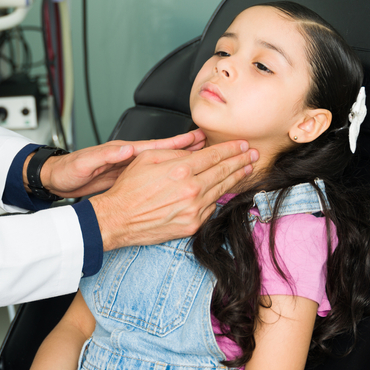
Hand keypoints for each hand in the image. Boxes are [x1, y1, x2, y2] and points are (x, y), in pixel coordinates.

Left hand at [34, 130, 207, 199]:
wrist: (57, 180)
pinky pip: (155, 175)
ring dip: (184, 160)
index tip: (197, 137)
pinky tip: (183, 176)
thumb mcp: (84, 163)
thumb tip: (126, 148)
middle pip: (165, 151)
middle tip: (212, 142)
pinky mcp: (127, 178)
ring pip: (164, 163)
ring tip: (206, 156)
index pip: (154, 146)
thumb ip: (105, 155)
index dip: (176, 142)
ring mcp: (130, 168)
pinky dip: (171, 173)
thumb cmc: (69, 170)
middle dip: (189, 147)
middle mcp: (129, 156)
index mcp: (122, 151)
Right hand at [90, 140, 258, 249]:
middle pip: (223, 171)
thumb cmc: (128, 190)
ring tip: (247, 169)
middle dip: (241, 161)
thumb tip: (193, 152)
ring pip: (221, 190)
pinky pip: (211, 208)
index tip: (242, 144)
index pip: (214, 155)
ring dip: (236, 178)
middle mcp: (191, 189)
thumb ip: (174, 152)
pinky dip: (218, 197)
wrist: (117, 219)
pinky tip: (225, 190)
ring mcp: (193, 209)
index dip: (231, 148)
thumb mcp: (147, 158)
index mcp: (180, 169)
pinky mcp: (192, 225)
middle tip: (253, 154)